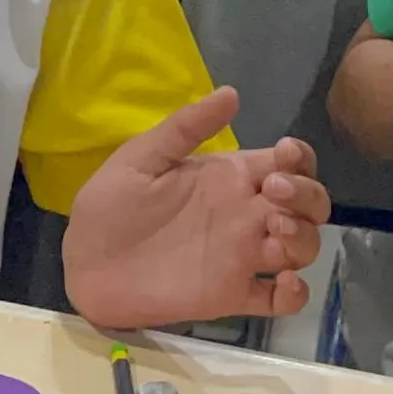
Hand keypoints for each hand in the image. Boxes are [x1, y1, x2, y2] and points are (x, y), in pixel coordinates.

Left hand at [63, 88, 328, 327]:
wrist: (85, 266)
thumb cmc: (109, 208)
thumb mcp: (140, 158)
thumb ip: (185, 128)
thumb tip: (231, 92)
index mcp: (227, 177)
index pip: (288, 163)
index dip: (300, 159)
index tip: (283, 160)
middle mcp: (245, 215)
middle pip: (307, 204)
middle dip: (307, 196)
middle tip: (273, 195)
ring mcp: (243, 258)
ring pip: (302, 247)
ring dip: (304, 239)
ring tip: (275, 234)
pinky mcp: (233, 296)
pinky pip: (281, 301)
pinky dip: (296, 294)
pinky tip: (283, 284)